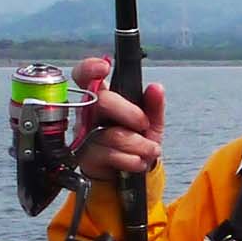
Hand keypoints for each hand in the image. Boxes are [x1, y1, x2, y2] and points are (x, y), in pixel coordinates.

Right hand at [67, 56, 165, 177]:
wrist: (129, 173)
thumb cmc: (135, 142)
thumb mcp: (151, 122)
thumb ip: (154, 105)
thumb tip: (156, 88)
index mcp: (103, 99)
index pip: (85, 76)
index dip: (90, 68)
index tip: (105, 67)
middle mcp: (89, 114)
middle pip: (101, 101)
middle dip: (129, 113)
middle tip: (143, 124)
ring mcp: (85, 135)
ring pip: (111, 134)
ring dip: (138, 144)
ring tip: (150, 150)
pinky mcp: (86, 157)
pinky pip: (109, 154)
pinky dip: (131, 160)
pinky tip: (137, 161)